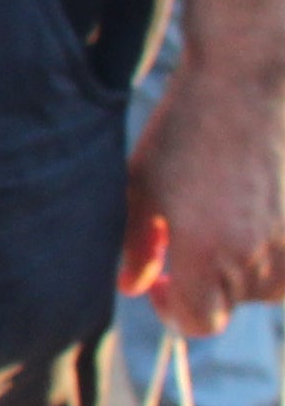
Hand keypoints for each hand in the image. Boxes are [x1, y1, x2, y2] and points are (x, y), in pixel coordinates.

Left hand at [128, 0, 284, 332]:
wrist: (249, 83)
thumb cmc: (185, 131)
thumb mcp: (142, 188)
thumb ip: (136, 246)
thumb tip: (134, 287)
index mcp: (210, 254)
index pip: (200, 323)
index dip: (174, 311)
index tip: (162, 280)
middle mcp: (261, 257)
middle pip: (232, 302)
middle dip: (204, 280)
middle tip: (186, 234)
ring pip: (266, 285)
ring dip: (241, 266)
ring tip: (220, 213)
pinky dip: (272, 250)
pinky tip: (250, 211)